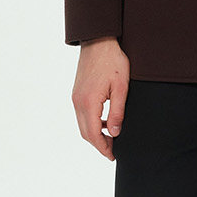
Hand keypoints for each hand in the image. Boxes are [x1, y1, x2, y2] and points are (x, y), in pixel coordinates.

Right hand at [72, 37, 129, 160]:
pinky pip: (82, 114)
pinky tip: (106, 122)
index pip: (93, 134)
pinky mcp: (77, 92)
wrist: (98, 41)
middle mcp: (78, 102)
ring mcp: (75, 97)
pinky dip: (92, 123)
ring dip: (95, 134)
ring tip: (111, 138)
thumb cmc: (113, 61)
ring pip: (82, 124)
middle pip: (85, 133)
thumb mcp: (121, 87)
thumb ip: (118, 112)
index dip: (103, 148)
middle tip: (113, 151)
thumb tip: (115, 133)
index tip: (112, 156)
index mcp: (89, 102)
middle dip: (98, 145)